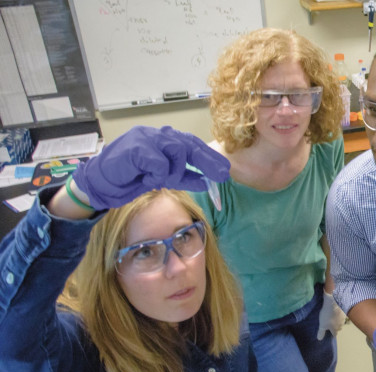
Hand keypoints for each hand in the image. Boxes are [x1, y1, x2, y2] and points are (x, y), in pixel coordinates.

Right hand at [73, 125, 229, 208]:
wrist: (101, 182)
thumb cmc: (131, 177)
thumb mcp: (164, 179)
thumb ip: (185, 178)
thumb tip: (207, 181)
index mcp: (166, 141)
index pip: (193, 146)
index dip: (210, 157)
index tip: (224, 171)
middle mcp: (158, 135)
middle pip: (190, 144)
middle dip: (207, 161)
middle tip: (220, 174)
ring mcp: (146, 138)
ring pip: (177, 150)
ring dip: (176, 170)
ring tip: (163, 180)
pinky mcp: (135, 147)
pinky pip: (158, 160)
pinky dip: (159, 172)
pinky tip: (151, 178)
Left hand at [317, 291, 345, 339]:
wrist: (333, 302)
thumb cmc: (327, 315)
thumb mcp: (322, 325)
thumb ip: (321, 332)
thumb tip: (319, 339)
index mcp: (335, 329)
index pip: (335, 334)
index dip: (332, 333)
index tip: (329, 332)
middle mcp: (341, 324)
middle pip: (339, 328)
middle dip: (335, 327)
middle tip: (330, 324)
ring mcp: (343, 317)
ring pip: (341, 321)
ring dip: (338, 320)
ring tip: (333, 317)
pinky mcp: (344, 311)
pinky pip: (342, 314)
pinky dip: (339, 314)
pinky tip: (336, 311)